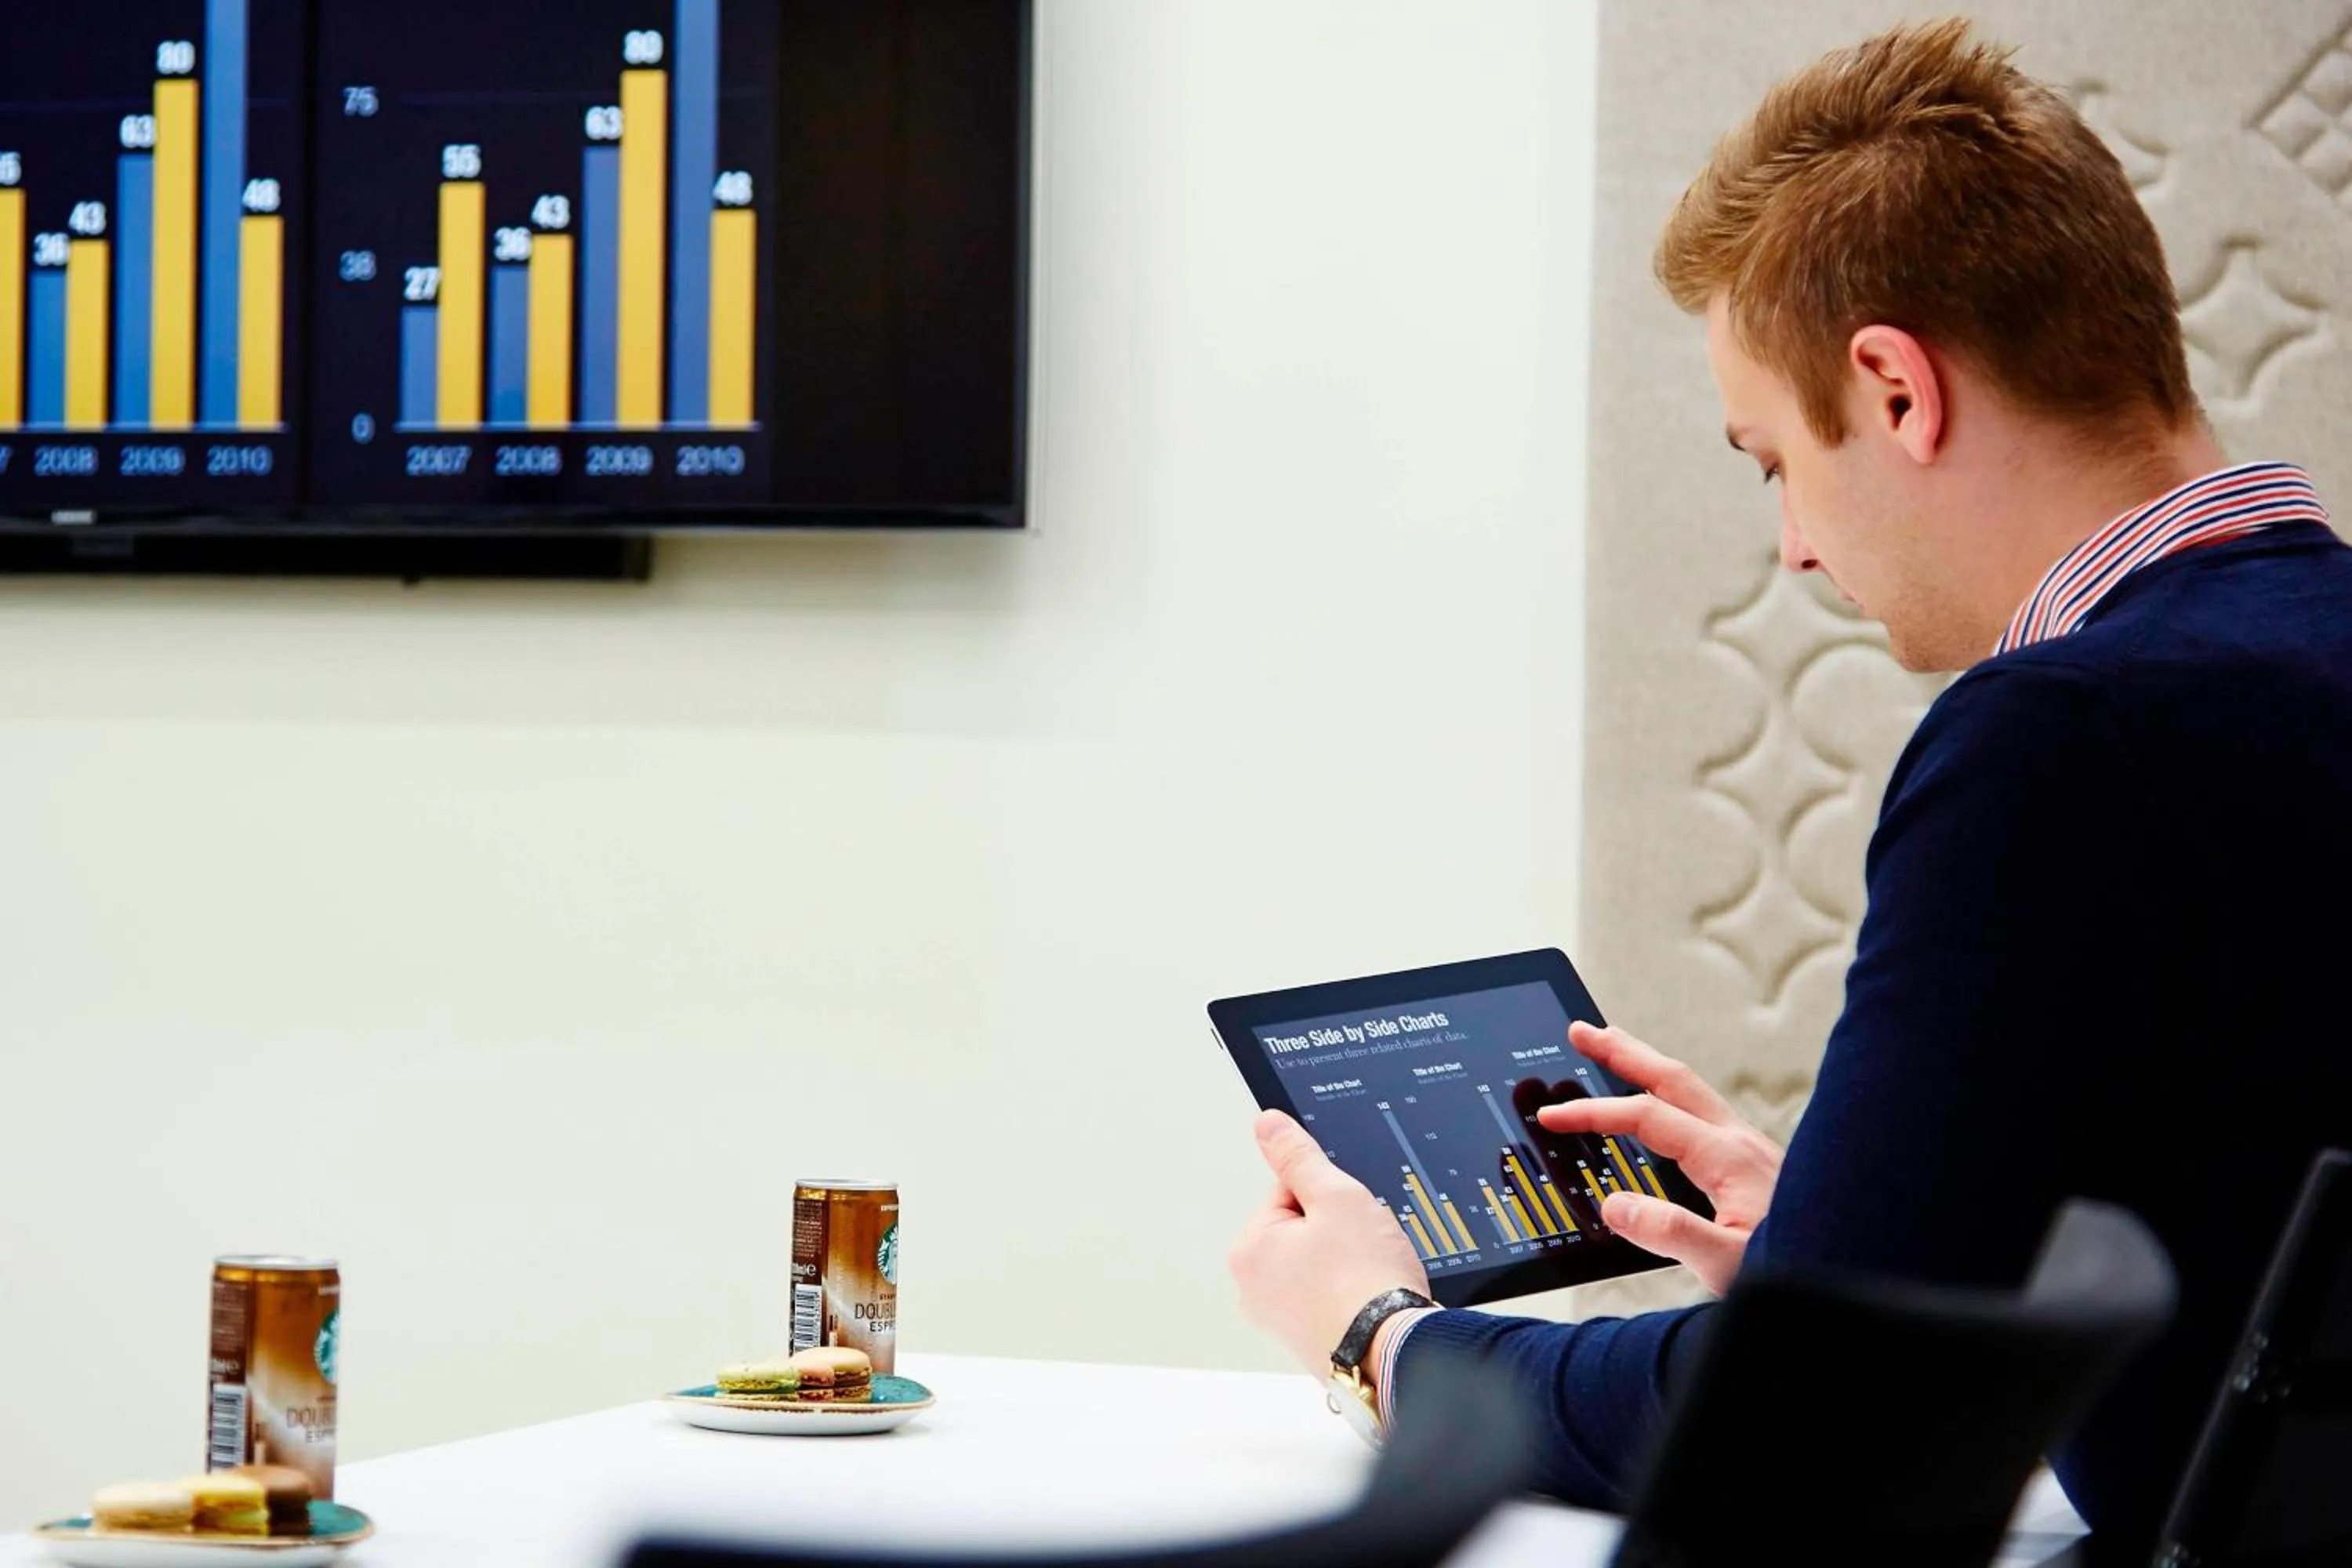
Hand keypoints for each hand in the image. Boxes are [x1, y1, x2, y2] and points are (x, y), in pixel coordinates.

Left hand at [1229, 1110, 1429, 1374]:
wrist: (1397, 1352)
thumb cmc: (1366, 1282)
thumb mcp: (1336, 1197)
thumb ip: (1299, 1156)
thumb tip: (1268, 1125)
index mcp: (1248, 1251)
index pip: (1290, 1191)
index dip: (1330, 1196)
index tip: (1351, 1218)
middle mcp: (1253, 1290)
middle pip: (1303, 1229)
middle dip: (1338, 1231)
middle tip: (1363, 1249)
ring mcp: (1280, 1321)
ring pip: (1321, 1263)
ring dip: (1348, 1262)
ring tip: (1369, 1277)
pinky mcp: (1309, 1342)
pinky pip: (1332, 1297)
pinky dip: (1352, 1293)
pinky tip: (1370, 1299)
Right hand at [1538, 1022, 1782, 1294]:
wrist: (1857, 1268)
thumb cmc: (1802, 1268)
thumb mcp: (1727, 1265)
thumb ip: (1669, 1234)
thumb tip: (1614, 1206)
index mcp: (1726, 1158)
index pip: (1646, 1116)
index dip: (1593, 1112)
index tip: (1552, 1115)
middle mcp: (1739, 1141)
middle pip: (1671, 1078)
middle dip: (1622, 1051)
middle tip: (1581, 1030)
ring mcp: (1750, 1149)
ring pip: (1690, 1090)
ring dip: (1647, 1065)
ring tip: (1614, 1049)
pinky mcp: (1756, 1164)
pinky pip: (1702, 1112)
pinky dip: (1670, 1093)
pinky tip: (1664, 1108)